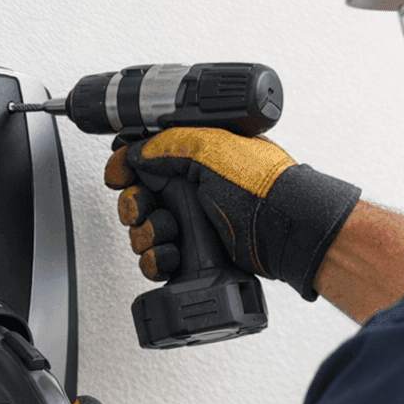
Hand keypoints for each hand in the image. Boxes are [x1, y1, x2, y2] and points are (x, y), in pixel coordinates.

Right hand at [104, 127, 360, 299]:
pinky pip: (158, 260)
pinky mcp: (193, 255)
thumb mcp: (212, 147)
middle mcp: (191, 190)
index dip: (125, 167)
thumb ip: (170, 143)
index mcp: (193, 158)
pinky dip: (156, 260)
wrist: (283, 229)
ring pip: (144, 231)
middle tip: (144, 208)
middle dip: (134, 205)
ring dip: (146, 235)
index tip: (119, 175)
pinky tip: (171, 254)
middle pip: (139, 198)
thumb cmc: (261, 186)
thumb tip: (139, 151)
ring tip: (167, 233)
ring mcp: (192, 224)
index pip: (145, 160)